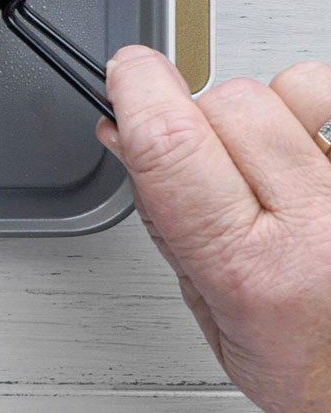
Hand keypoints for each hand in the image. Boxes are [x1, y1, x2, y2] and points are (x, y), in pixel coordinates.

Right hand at [100, 46, 330, 411]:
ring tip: (266, 159)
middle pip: (228, 104)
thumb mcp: (207, 307)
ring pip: (290, 88)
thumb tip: (125, 134)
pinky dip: (311, 108)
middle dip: (199, 117)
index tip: (125, 76)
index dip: (137, 91)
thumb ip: (165, 218)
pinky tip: (305, 147)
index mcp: (250, 270)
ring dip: (262, 113)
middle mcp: (316, 228)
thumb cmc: (304, 361)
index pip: (172, 145)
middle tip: (205, 158)